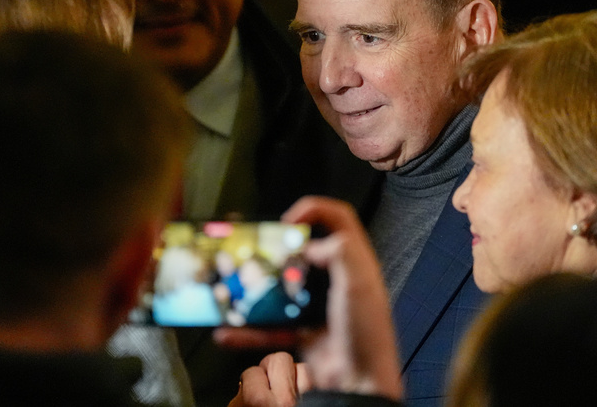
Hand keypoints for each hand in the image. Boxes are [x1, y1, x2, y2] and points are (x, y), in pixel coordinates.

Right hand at [217, 197, 402, 400]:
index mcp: (355, 264)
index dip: (314, 210)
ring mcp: (319, 308)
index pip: (339, 219)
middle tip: (256, 252)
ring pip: (282, 290)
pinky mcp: (305, 334)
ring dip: (257, 291)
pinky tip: (229, 330)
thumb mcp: (359, 284)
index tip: (287, 220)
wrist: (360, 387)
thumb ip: (340, 252)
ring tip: (235, 287)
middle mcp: (338, 282)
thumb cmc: (368, 336)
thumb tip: (312, 243)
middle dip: (276, 251)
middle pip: (304, 253)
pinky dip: (249, 330)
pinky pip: (271, 328)